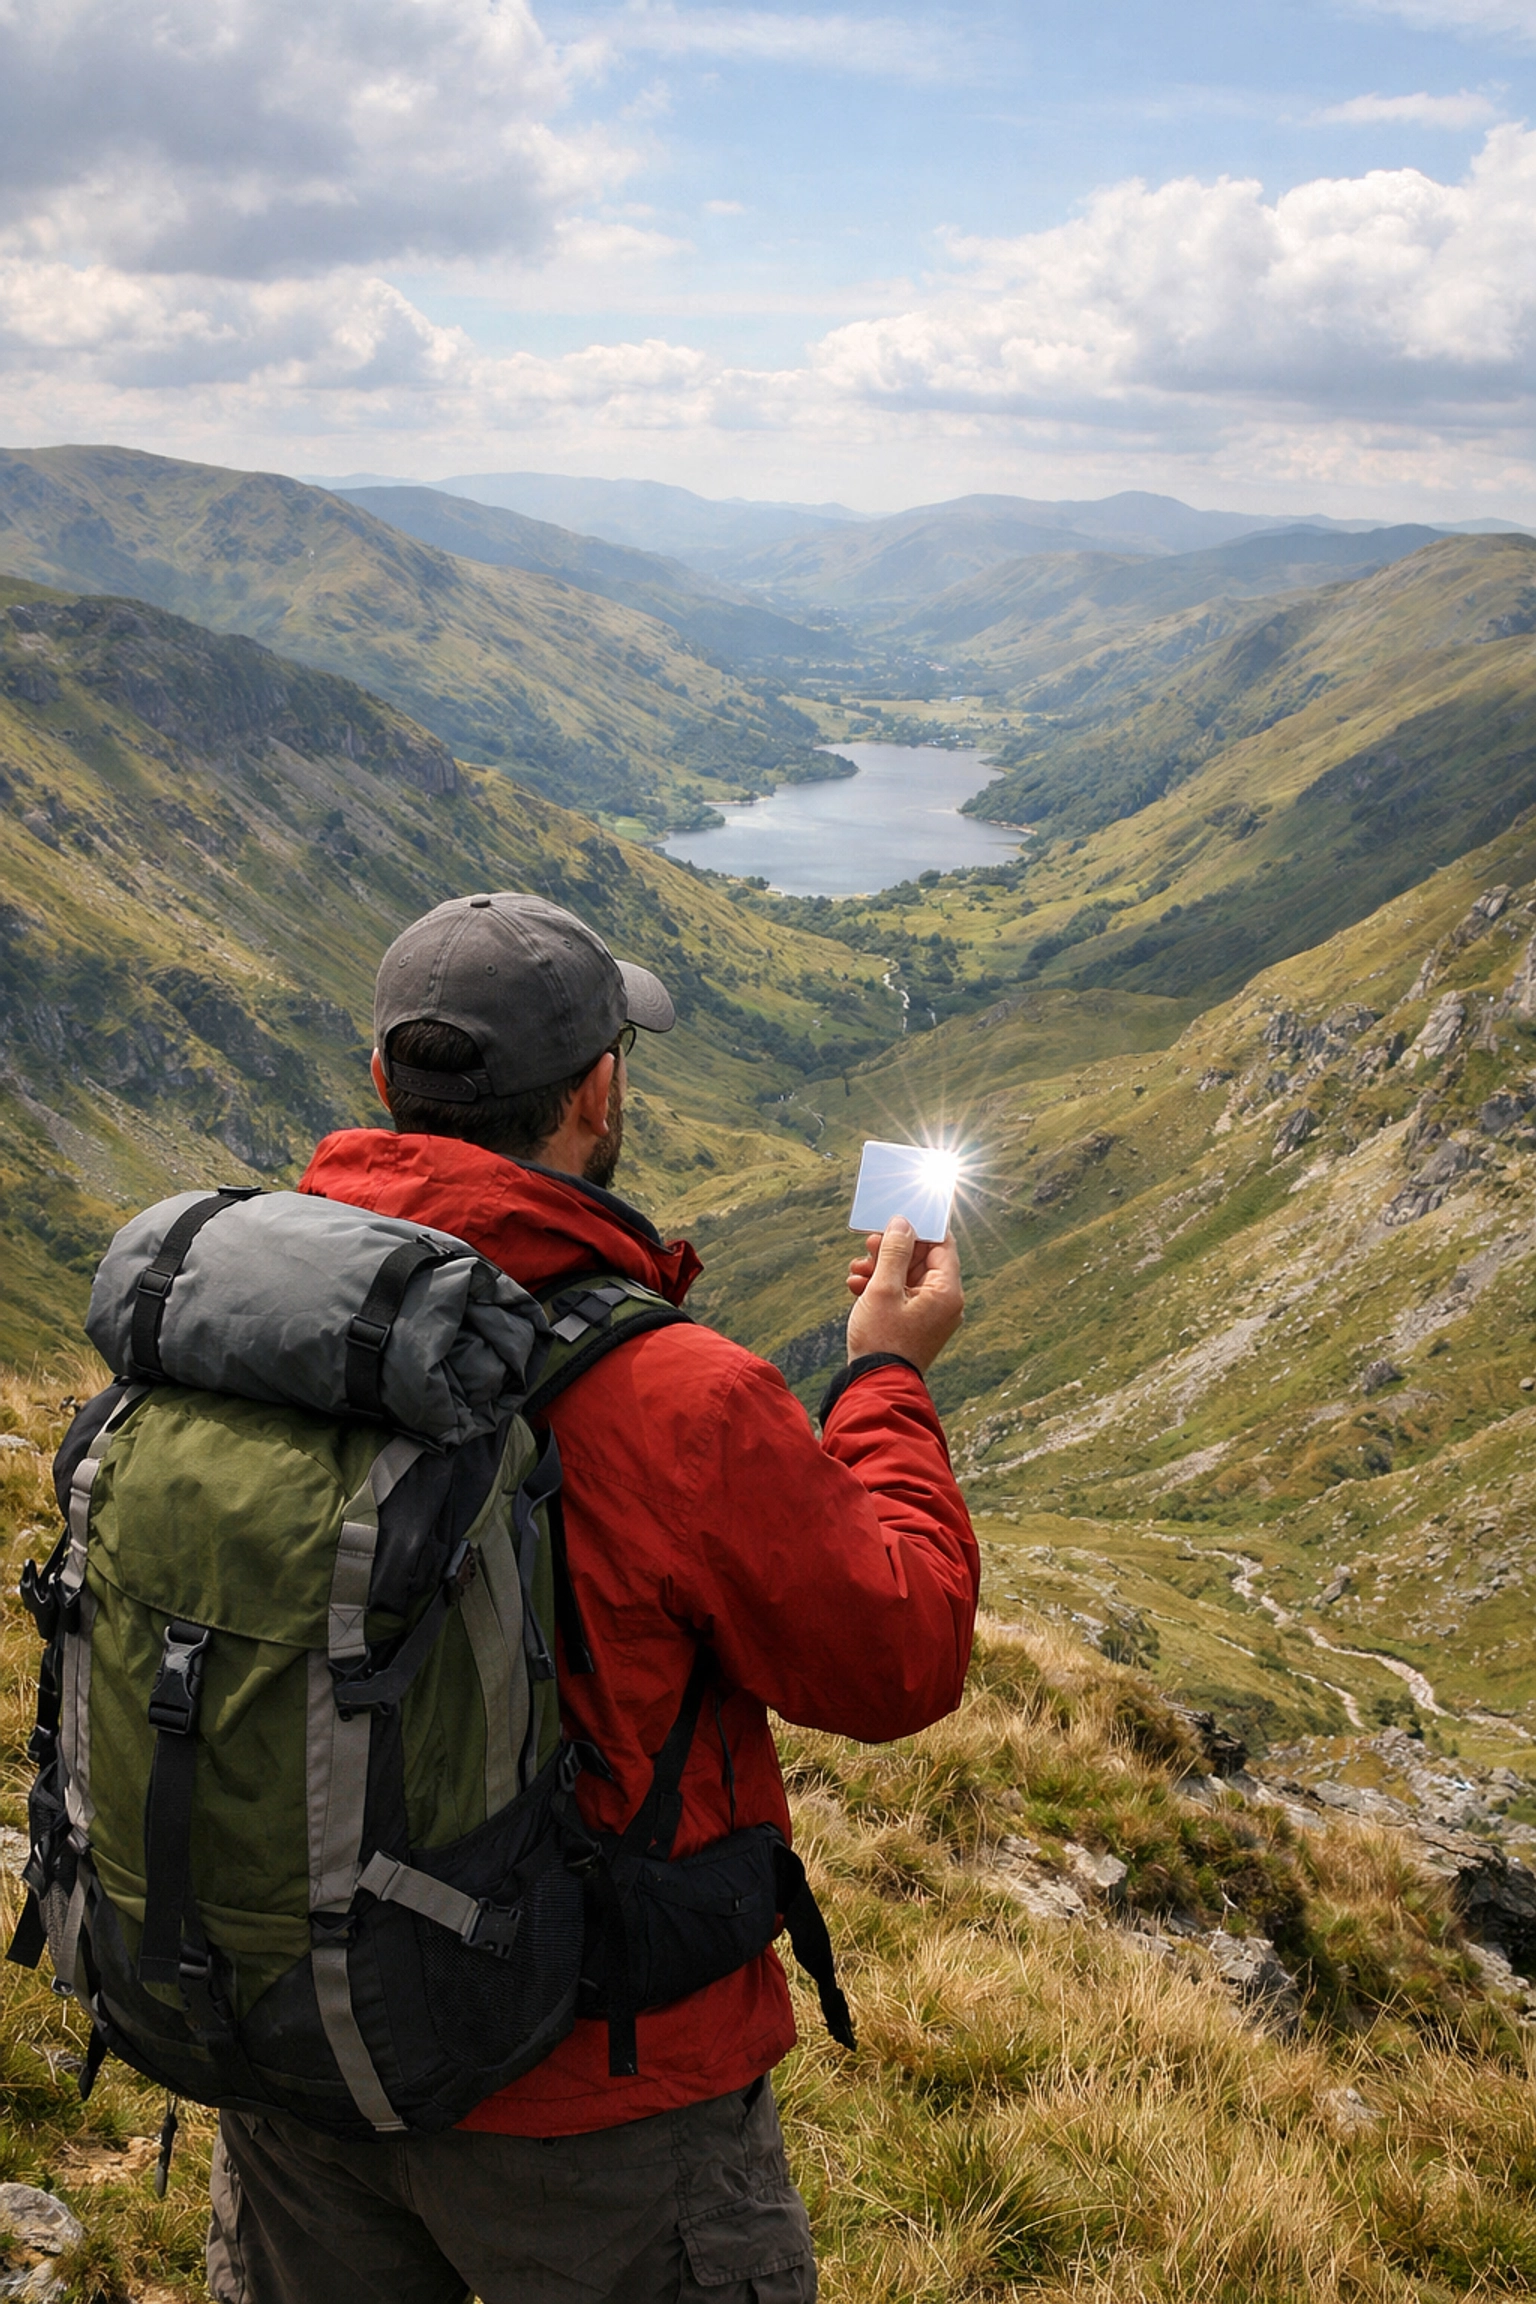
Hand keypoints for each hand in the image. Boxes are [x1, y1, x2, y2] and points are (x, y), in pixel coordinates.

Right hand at [844, 1219, 963, 1373]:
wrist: (875, 1386)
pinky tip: (857, 1286)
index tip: (895, 1218)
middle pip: (922, 1260)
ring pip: (908, 1277)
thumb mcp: (883, 1289)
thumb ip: (894, 1251)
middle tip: (868, 1243)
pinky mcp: (916, 1324)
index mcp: (947, 1291)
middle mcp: (945, 1302)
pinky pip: (902, 1295)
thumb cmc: (881, 1339)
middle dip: (892, 1250)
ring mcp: (931, 1314)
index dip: (918, 1228)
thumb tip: (903, 1223)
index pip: (941, 1244)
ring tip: (856, 1269)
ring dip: (881, 1268)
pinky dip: (881, 1287)